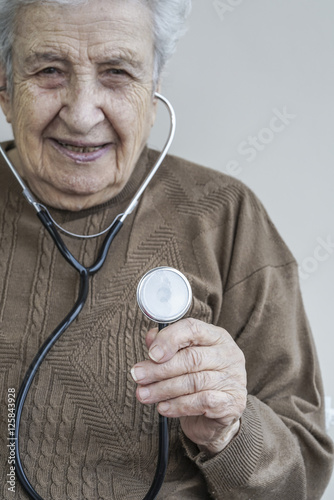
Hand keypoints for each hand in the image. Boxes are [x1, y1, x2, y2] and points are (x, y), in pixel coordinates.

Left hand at [131, 318, 246, 454]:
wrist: (216, 418)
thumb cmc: (197, 381)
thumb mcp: (181, 359)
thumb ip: (167, 346)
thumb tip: (151, 338)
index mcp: (217, 337)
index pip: (193, 329)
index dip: (169, 339)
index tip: (150, 354)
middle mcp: (229, 355)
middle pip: (191, 358)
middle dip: (159, 369)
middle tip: (138, 376)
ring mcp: (233, 379)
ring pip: (194, 381)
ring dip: (163, 389)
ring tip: (144, 394)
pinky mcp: (233, 403)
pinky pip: (202, 402)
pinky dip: (178, 405)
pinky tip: (163, 408)